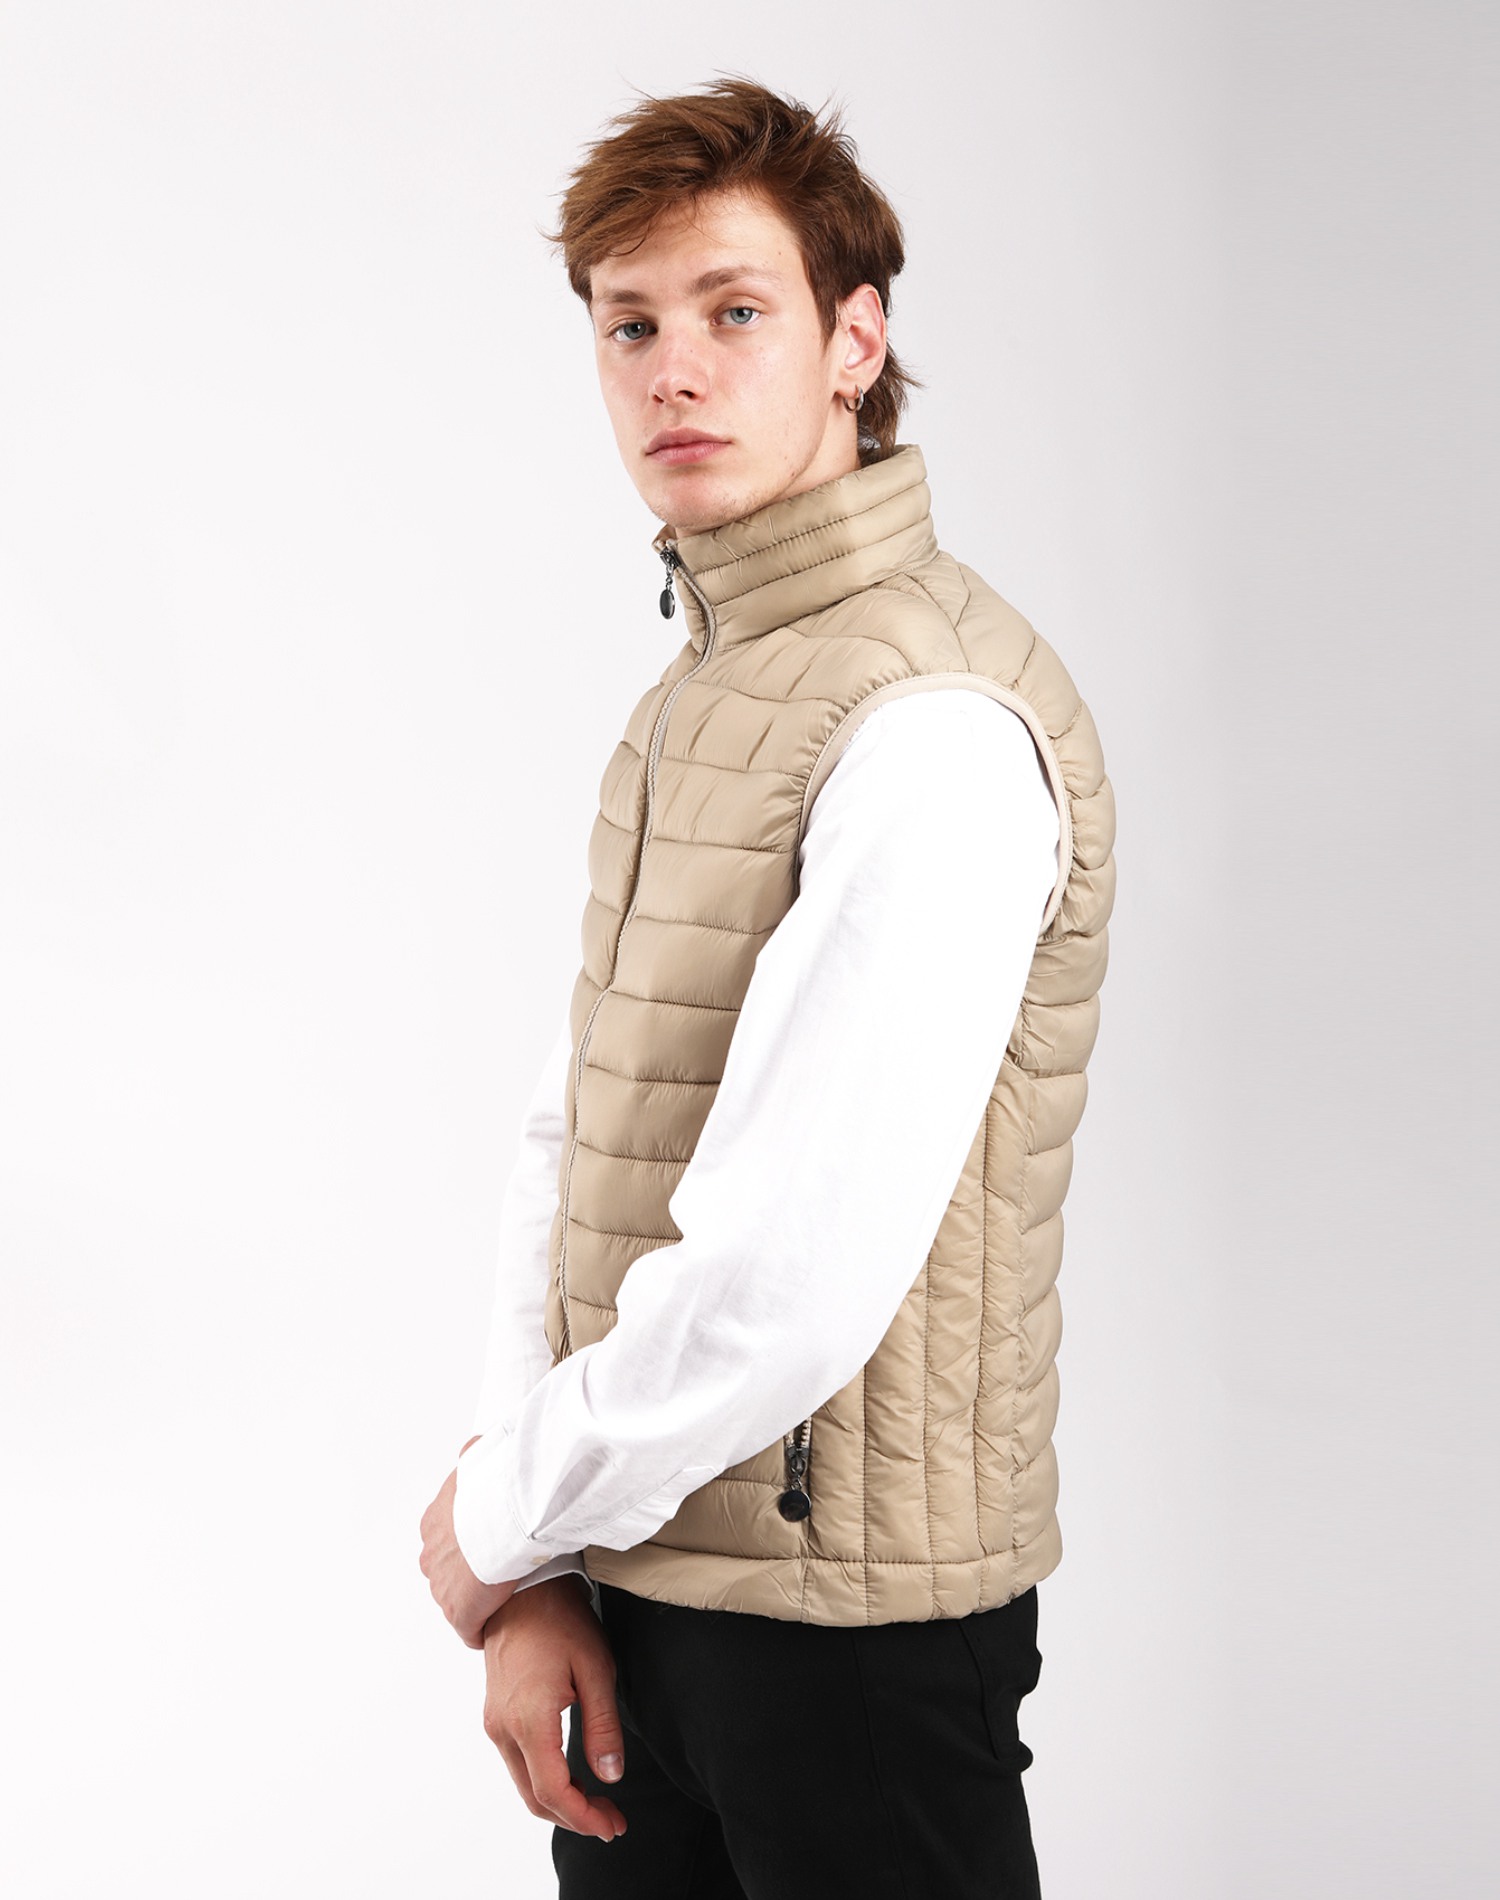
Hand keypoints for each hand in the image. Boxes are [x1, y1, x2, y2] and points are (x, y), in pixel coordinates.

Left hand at [418, 1455, 518, 1647]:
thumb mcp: (479, 1458)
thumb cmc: (495, 1486)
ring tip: (501, 1595)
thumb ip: (474, 1457)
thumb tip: (478, 1446)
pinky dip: (480, 1627)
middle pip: (447, 1570)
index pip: (446, 1540)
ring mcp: (443, 1585)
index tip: (486, 1544)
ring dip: (475, 1598)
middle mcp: (433, 1555)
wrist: (502, 1514)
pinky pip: (468, 1628)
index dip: (468, 1544)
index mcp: (435, 1523)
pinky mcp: (459, 1612)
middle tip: (497, 1567)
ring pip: (456, 1597)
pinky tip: (494, 1624)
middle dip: (468, 1571)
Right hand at [483, 1574, 626, 1841]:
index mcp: (529, 1719)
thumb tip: (610, 1777)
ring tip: (598, 1803)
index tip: (612, 1825)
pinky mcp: (494, 1714)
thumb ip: (603, 1728)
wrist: (523, 1589)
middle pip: (534, 1798)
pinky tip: (572, 1776)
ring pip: (524, 1784)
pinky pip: (517, 1763)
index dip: (584, 1817)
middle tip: (611, 1821)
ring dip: (559, 1801)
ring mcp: (494, 1722)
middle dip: (574, 1818)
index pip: (553, 1791)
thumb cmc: (561, 1620)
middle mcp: (503, 1728)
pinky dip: (544, 1780)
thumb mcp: (596, 1670)